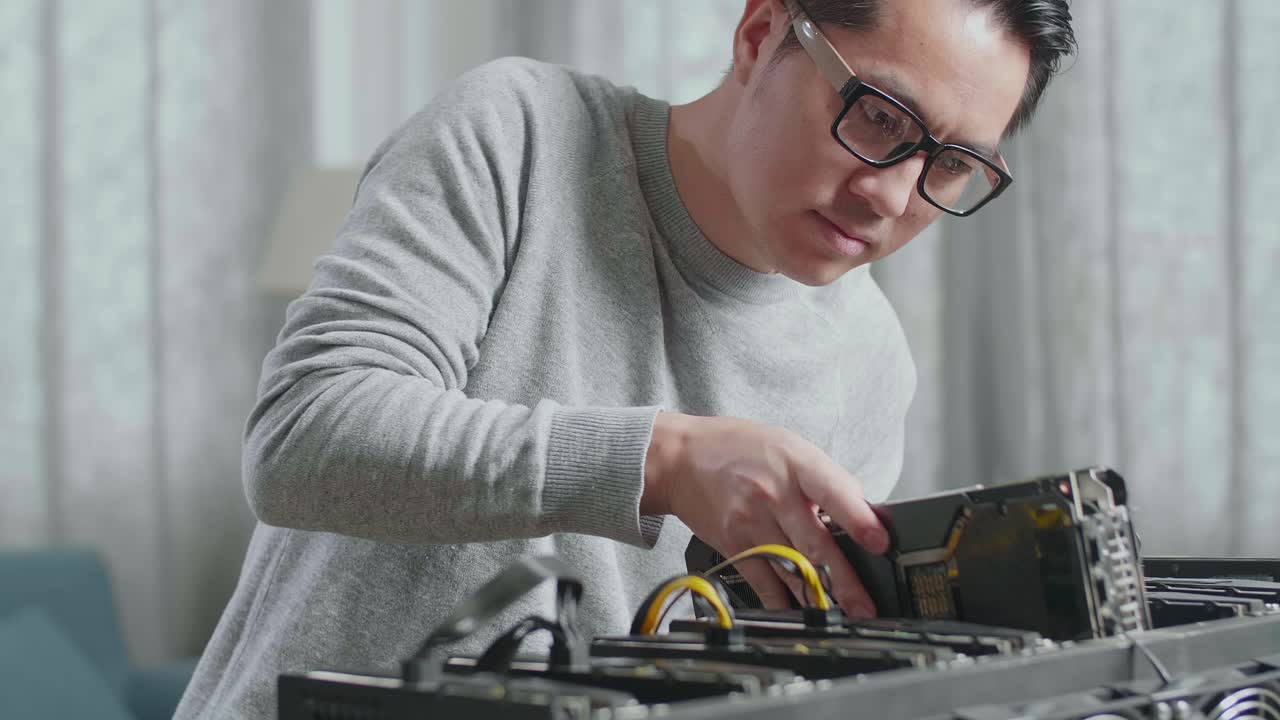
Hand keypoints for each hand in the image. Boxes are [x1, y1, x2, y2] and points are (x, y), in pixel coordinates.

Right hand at [641, 412, 888, 616]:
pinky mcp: (733, 544)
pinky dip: (782, 601)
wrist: (679, 458)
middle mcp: (773, 493)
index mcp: (795, 463)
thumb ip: (823, 478)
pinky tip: (800, 612)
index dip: (858, 519)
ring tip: (842, 615)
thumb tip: (863, 512)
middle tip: (866, 605)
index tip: (879, 542)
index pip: (833, 492)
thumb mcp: (787, 445)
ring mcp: (751, 522)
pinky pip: (763, 581)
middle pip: (815, 543)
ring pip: (791, 568)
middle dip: (845, 580)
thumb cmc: (739, 448)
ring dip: (818, 596)